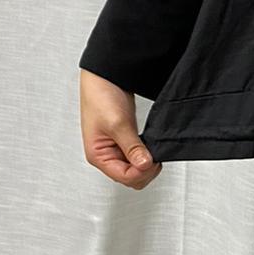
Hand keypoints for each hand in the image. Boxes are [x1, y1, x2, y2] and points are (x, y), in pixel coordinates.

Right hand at [79, 70, 161, 189]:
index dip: (142, 171)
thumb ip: (132, 147)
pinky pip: (137, 156)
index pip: (124, 177)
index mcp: (98, 156)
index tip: (153, 159)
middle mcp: (105, 156)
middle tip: (155, 155)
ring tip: (152, 149)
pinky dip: (146, 154)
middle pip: (131, 178)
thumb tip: (144, 165)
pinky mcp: (124, 141)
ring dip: (146, 162)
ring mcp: (115, 149)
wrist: (105, 76)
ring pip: (135, 169)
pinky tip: (150, 145)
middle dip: (145, 170)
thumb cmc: (101, 96)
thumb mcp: (118, 124)